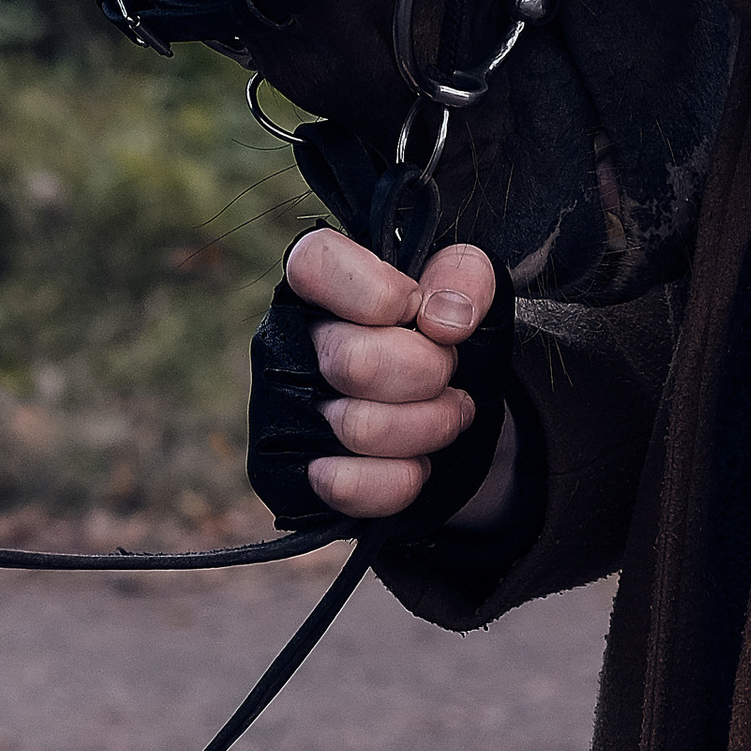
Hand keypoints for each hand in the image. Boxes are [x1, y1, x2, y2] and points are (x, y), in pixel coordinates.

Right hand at [273, 229, 518, 528]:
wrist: (447, 410)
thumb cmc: (443, 337)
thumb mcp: (468, 289)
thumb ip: (464, 276)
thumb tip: (443, 316)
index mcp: (321, 280)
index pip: (315, 263)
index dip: (376, 292)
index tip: (416, 308)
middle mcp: (288, 343)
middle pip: (353, 362)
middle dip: (428, 372)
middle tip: (447, 370)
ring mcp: (282, 413)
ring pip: (358, 428)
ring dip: (429, 425)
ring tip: (445, 411)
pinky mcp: (289, 477)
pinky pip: (346, 487)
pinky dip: (401, 478)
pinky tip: (415, 461)